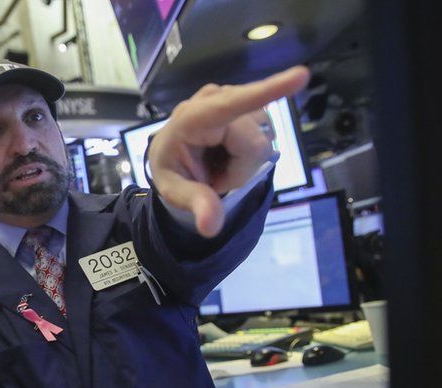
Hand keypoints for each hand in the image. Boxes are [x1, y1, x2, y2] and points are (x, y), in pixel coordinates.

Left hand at [148, 66, 310, 236]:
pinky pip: (265, 138)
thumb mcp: (174, 190)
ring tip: (218, 162)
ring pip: (263, 144)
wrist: (171, 152)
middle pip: (255, 146)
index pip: (234, 104)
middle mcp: (216, 99)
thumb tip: (211, 227)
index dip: (269, 90)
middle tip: (213, 176)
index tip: (302, 75)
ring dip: (244, 163)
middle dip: (239, 170)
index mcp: (193, 117)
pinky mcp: (249, 104)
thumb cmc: (171, 168)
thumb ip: (195, 204)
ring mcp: (235, 98)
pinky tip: (229, 152)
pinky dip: (249, 154)